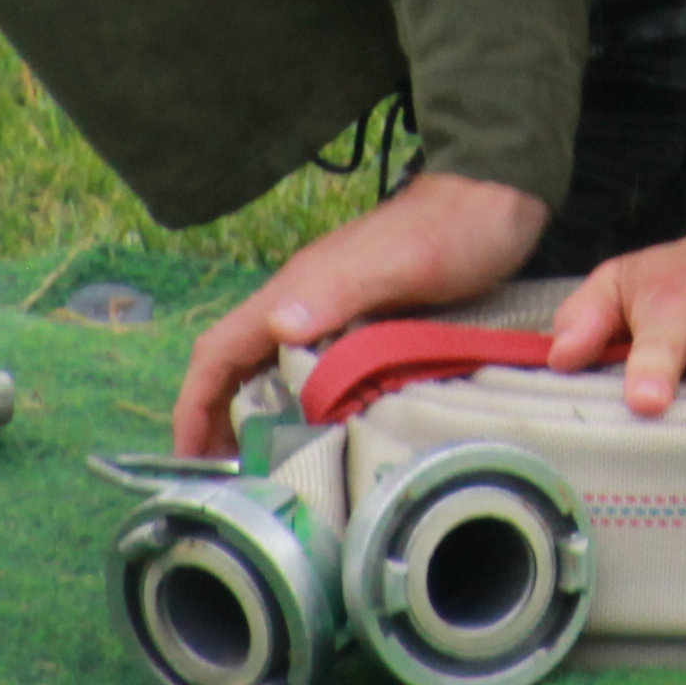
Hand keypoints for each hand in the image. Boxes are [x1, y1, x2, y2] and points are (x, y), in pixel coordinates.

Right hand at [168, 170, 549, 456]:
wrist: (497, 196)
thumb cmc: (452, 229)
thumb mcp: (402, 261)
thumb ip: (340, 289)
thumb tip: (275, 327)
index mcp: (299, 289)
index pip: (221, 348)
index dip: (196, 404)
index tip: (188, 461)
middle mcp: (304, 302)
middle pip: (236, 366)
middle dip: (217, 423)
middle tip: (228, 488)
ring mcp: (332, 311)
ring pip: (270, 371)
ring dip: (255, 420)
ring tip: (265, 476)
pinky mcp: (363, 322)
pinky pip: (309, 372)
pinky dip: (297, 410)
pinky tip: (318, 440)